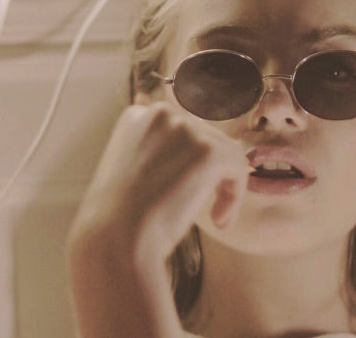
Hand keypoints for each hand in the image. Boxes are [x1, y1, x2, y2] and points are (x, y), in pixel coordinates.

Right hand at [67, 102, 248, 337]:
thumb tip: (197, 149)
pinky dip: (234, 196)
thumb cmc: (119, 218)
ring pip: (226, 153)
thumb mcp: (130, 168)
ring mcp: (186, 130)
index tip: (178, 192)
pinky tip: (218, 221)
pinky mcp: (209, 151)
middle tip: (197, 208)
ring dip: (222, 186)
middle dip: (208, 175)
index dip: (187, 163)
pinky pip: (238, 168)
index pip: (181, 131)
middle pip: (206, 139)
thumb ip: (157, 150)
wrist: (116, 242)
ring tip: (213, 218)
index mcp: (138, 115)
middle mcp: (162, 113)